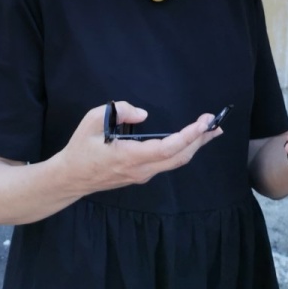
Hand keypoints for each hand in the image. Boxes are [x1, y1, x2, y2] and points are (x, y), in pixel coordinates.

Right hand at [53, 101, 223, 192]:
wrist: (71, 177)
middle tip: (215, 123)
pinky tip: (187, 141)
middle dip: (200, 140)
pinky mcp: (140, 175)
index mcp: (129, 157)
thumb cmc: (80, 149)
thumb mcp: (92, 121)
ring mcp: (142, 175)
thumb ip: (118, 111)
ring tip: (209, 131)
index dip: (188, 136)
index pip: (167, 148)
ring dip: (194, 146)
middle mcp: (141, 170)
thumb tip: (142, 114)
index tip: (203, 123)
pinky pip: (167, 163)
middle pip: (179, 157)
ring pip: (175, 162)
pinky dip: (182, 150)